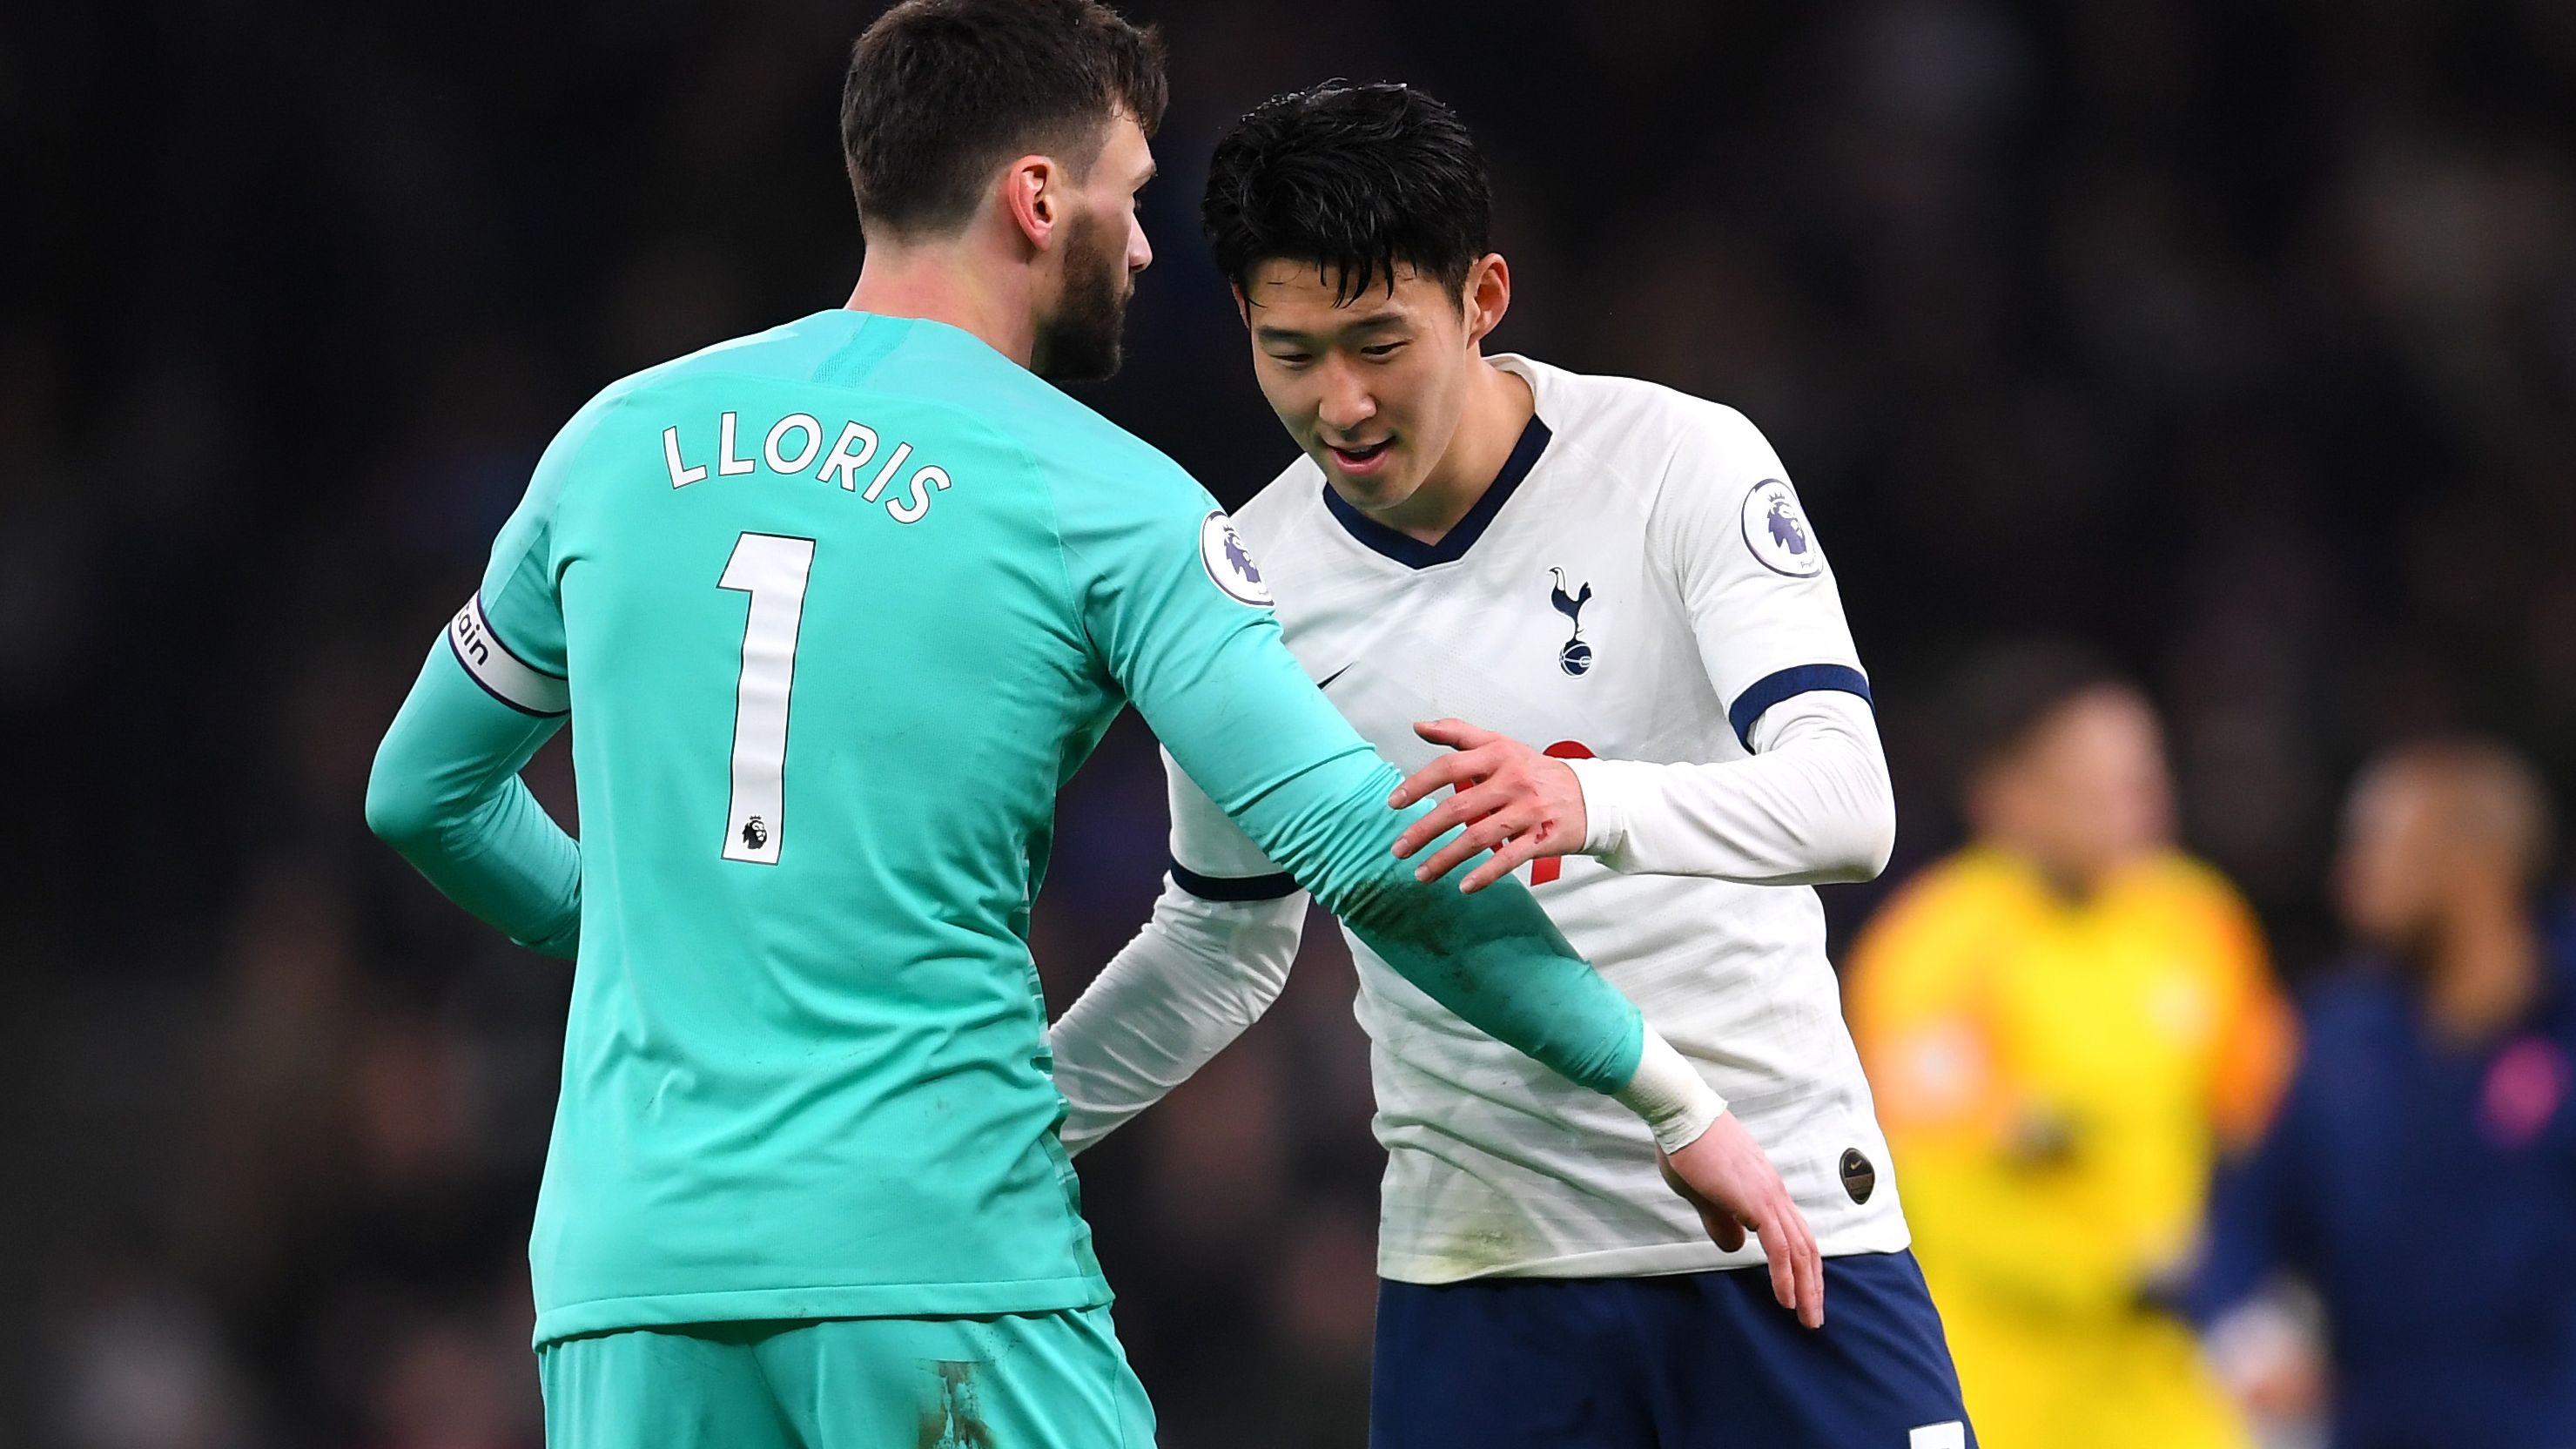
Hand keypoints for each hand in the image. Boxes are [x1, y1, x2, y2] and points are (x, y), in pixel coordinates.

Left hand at [1387, 719, 1586, 891]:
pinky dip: (1486, 874)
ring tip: (1421, 873)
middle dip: (1424, 830)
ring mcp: (1528, 811)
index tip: (1394, 802)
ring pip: (1479, 837)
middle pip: (1459, 807)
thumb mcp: (1501, 745)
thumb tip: (1418, 726)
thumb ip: (1458, 733)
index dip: (1418, 784)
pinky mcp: (1541, 838)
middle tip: (1399, 848)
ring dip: (1446, 858)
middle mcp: (1512, 781)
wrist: (1590, 797)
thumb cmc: (1537, 772)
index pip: (1449, 766)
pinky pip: (1509, 859)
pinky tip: (1464, 886)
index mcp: (1499, 755)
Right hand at [1657, 1114, 1824, 1327]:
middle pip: (1806, 1246)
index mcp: (1765, 1190)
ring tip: (1807, 1318)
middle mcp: (1775, 1194)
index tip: (1803, 1292)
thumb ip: (1721, 1220)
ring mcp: (1768, 1197)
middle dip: (1813, 1285)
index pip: (1795, 1233)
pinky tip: (1785, 1300)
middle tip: (1813, 1317)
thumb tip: (1735, 1247)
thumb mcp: (1704, 1193)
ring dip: (1807, 1288)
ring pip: (1800, 1251)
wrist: (1683, 1115)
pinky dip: (1786, 1276)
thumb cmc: (1687, 1148)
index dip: (1803, 1266)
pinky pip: (1779, 1247)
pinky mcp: (1756, 1202)